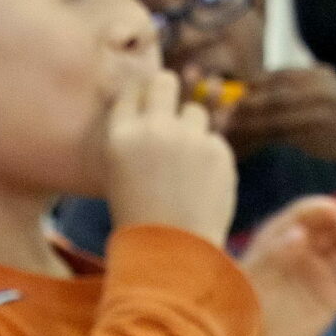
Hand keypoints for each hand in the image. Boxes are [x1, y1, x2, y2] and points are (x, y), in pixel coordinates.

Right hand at [105, 68, 235, 245]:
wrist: (171, 255)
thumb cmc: (139, 220)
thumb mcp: (118, 174)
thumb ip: (132, 138)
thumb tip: (149, 103)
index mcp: (120, 136)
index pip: (133, 90)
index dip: (142, 97)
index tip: (148, 107)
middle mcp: (153, 129)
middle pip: (165, 81)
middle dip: (169, 92)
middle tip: (171, 116)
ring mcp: (188, 138)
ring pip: (195, 112)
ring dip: (192, 131)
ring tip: (186, 166)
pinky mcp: (218, 150)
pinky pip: (215, 141)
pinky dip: (210, 159)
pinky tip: (201, 186)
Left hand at [218, 65, 335, 163]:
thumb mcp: (321, 88)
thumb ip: (293, 86)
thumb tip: (249, 89)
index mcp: (318, 74)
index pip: (278, 76)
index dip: (254, 86)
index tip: (236, 96)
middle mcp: (320, 90)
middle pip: (274, 95)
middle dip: (247, 105)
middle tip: (225, 114)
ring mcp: (320, 112)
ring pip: (275, 117)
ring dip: (249, 124)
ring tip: (230, 130)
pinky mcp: (316, 135)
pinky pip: (281, 136)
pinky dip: (260, 140)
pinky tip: (246, 144)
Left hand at [240, 196, 335, 335]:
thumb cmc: (241, 308)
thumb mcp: (251, 276)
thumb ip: (274, 253)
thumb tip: (299, 232)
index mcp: (280, 237)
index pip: (307, 213)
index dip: (324, 210)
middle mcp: (304, 250)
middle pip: (334, 228)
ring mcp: (320, 271)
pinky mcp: (334, 295)